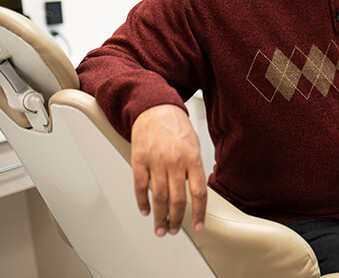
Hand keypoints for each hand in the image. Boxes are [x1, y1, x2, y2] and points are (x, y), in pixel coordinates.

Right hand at [130, 104, 206, 236]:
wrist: (155, 108)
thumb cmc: (176, 126)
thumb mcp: (194, 144)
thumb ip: (195, 168)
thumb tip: (196, 193)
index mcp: (192, 158)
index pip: (198, 192)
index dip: (199, 212)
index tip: (198, 225)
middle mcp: (175, 161)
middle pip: (177, 199)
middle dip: (176, 219)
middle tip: (174, 230)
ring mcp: (156, 161)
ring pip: (159, 197)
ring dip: (160, 217)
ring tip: (161, 228)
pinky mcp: (139, 160)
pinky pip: (140, 187)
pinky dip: (142, 202)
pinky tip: (146, 211)